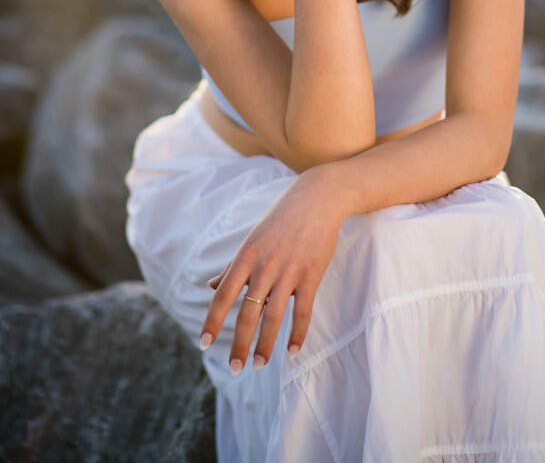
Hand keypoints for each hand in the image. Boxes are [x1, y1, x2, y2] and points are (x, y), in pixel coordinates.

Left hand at [199, 167, 347, 371]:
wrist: (317, 199)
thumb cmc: (281, 219)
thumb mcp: (253, 239)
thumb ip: (233, 266)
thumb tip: (211, 286)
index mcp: (246, 256)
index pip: (224, 295)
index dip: (213, 320)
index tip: (203, 344)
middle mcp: (264, 266)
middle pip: (247, 313)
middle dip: (239, 344)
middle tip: (234, 369)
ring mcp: (289, 271)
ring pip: (274, 316)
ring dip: (265, 345)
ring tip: (259, 365)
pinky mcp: (311, 275)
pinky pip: (303, 311)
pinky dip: (298, 333)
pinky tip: (292, 351)